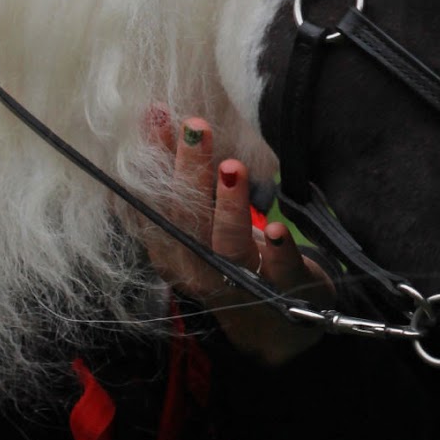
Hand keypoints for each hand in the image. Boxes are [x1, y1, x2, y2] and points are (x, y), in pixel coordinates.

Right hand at [142, 112, 332, 363]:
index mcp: (174, 250)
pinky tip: (277, 228)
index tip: (160, 119)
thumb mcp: (204, 214)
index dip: (157, 162)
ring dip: (229, 207)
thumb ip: (181, 168)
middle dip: (190, 172)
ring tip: (232, 169)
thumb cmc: (231, 258)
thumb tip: (156, 115)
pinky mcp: (284, 291)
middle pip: (188, 220)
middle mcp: (200, 269)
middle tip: (196, 128)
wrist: (275, 325)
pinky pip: (279, 272)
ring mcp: (241, 283)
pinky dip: (279, 251)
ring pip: (228, 247)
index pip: (159, 202)